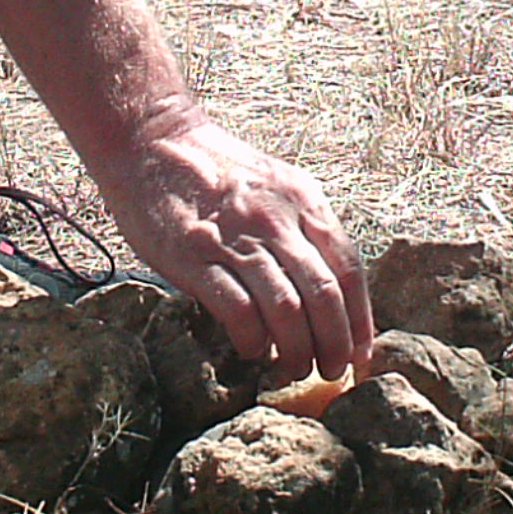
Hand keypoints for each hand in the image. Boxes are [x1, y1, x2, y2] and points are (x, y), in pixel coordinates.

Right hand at [90, 113, 373, 379]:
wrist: (152, 140)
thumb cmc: (215, 170)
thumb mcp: (276, 186)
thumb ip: (302, 229)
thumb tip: (324, 293)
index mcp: (304, 201)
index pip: (349, 270)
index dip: (360, 321)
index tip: (359, 355)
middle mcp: (278, 221)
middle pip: (325, 296)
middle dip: (335, 345)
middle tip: (331, 373)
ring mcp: (237, 239)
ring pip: (288, 311)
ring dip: (297, 352)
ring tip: (293, 370)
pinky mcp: (197, 257)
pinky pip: (240, 311)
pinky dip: (253, 341)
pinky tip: (251, 350)